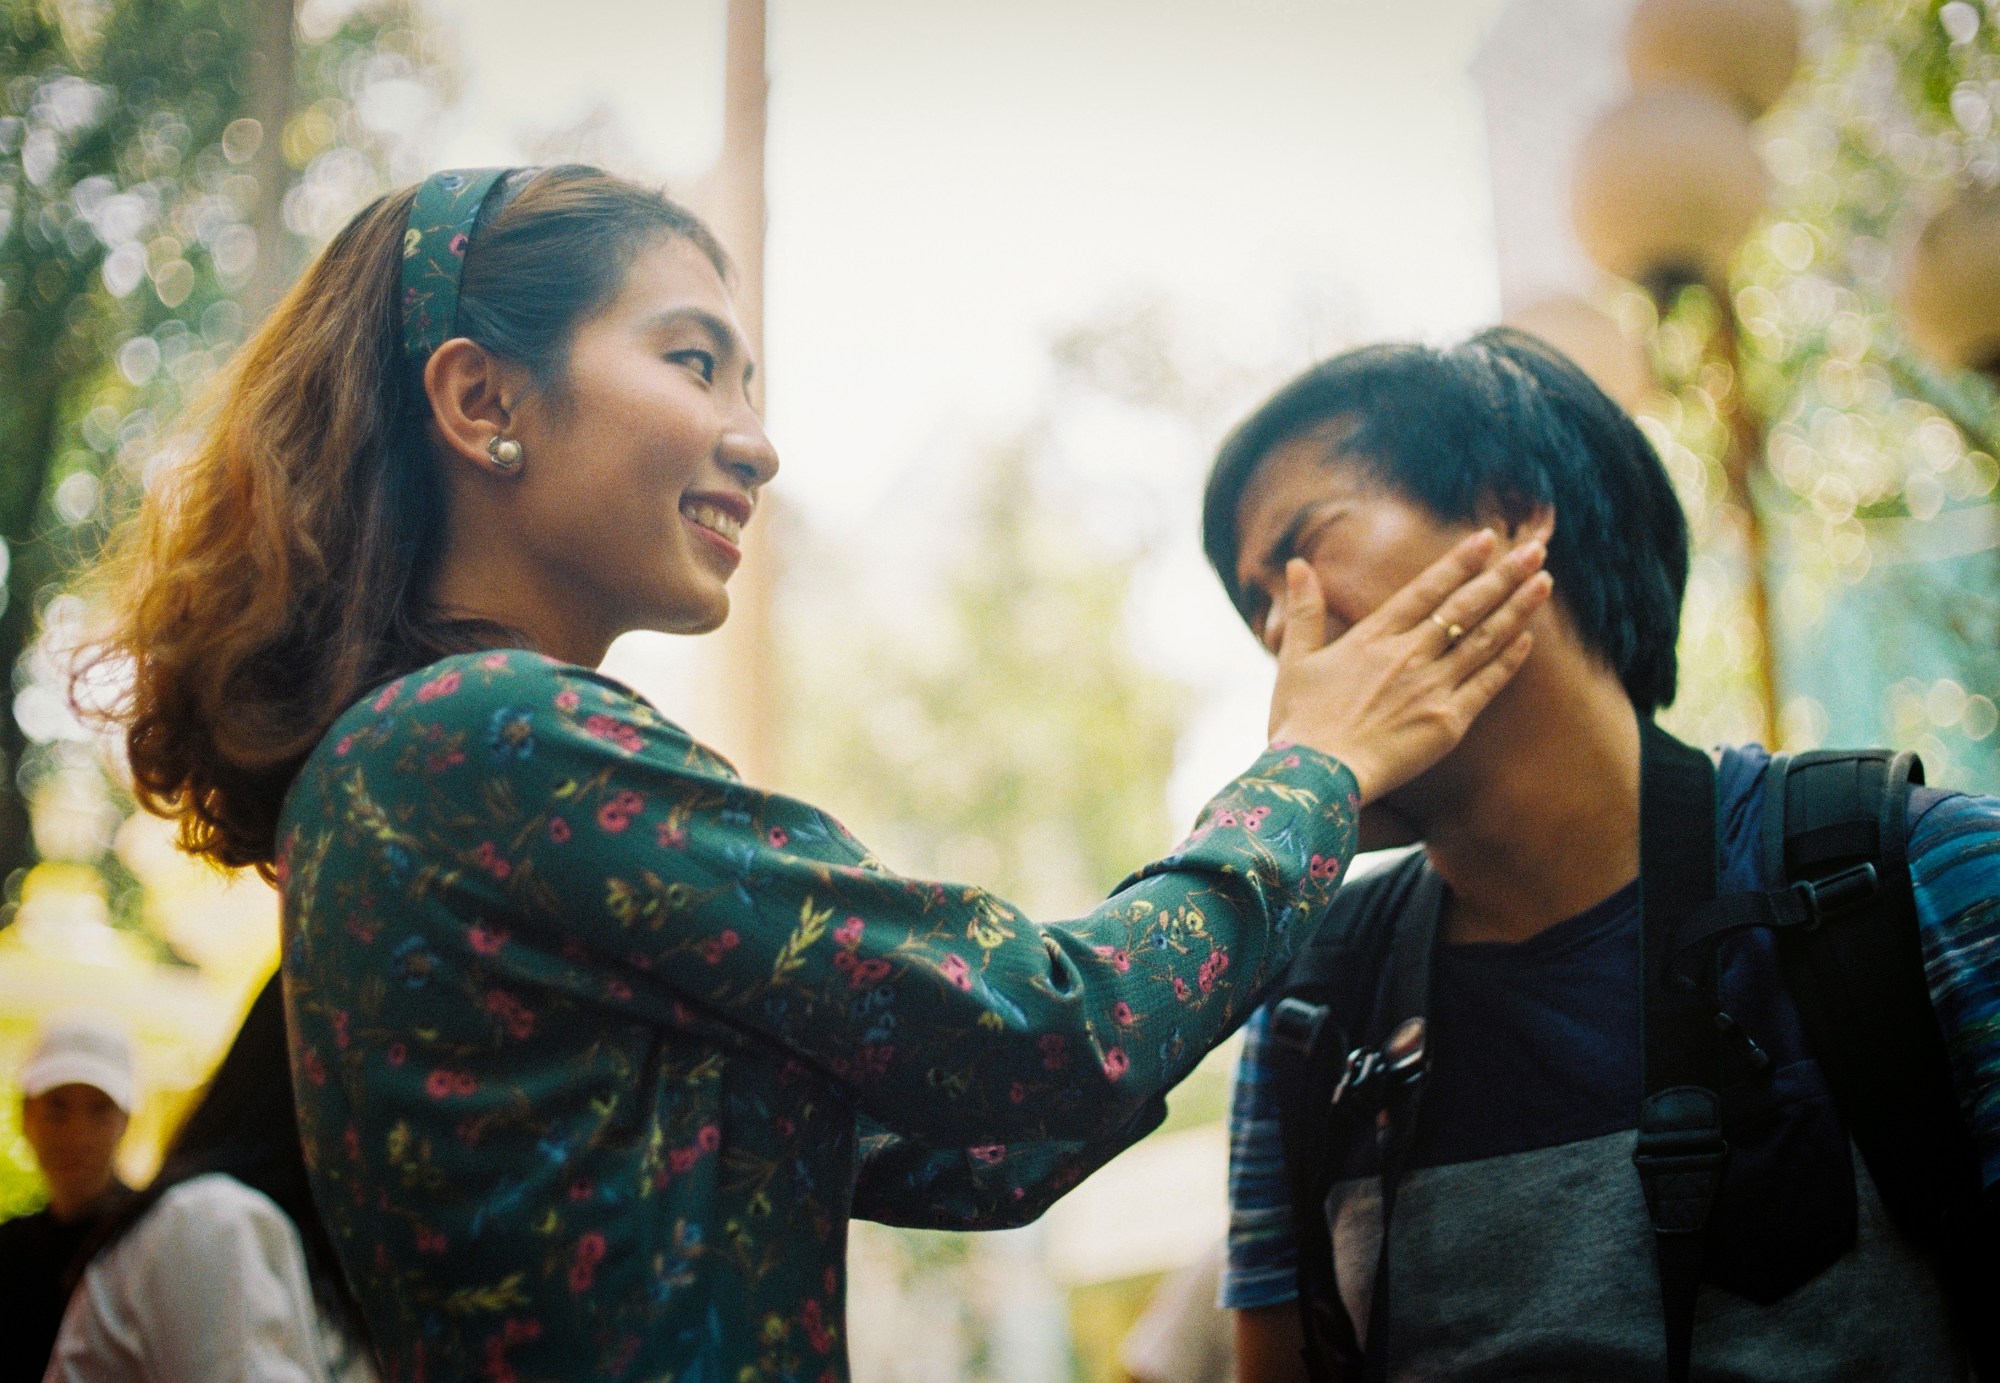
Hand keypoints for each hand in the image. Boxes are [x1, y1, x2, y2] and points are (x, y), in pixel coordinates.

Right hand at [1267, 530, 1551, 803]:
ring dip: (1516, 609)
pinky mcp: (1448, 722)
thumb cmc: (1299, 722)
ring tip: (1543, 582)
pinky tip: (1528, 639)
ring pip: (1483, 640)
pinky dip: (1508, 660)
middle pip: (1465, 607)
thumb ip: (1303, 609)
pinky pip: (1486, 685)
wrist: (1315, 776)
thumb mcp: (1294, 659)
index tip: (1487, 538)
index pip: (1425, 589)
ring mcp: (1431, 687)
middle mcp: (1409, 655)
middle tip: (1534, 550)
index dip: (1459, 562)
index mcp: (1373, 637)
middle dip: (1503, 575)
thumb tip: (1297, 563)